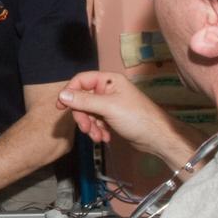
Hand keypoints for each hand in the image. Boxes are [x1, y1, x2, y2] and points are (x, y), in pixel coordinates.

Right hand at [56, 71, 186, 159]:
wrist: (156, 138)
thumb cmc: (135, 117)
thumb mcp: (108, 107)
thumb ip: (84, 101)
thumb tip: (61, 95)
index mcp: (108, 80)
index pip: (81, 80)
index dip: (69, 92)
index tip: (61, 107)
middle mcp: (107, 90)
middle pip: (82, 99)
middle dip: (83, 116)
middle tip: (86, 129)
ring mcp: (110, 104)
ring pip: (88, 112)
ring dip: (90, 126)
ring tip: (98, 137)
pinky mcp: (112, 117)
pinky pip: (96, 121)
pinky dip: (97, 130)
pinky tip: (105, 138)